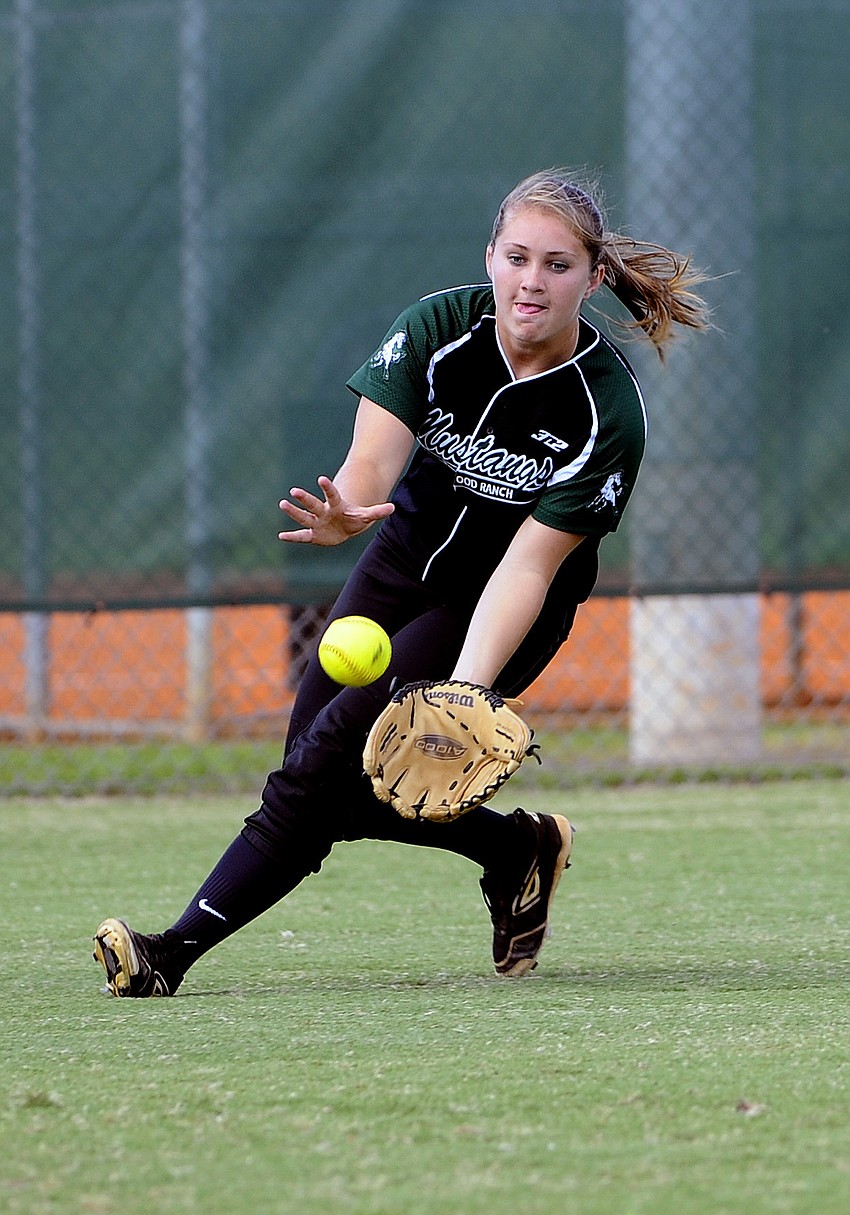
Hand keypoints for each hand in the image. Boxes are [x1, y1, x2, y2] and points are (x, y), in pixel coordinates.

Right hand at [278, 476, 394, 546]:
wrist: (345, 525)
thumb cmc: (354, 517)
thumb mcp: (366, 515)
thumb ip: (377, 511)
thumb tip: (393, 508)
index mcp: (336, 505)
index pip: (332, 494)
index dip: (328, 487)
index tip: (321, 479)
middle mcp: (323, 511)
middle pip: (313, 504)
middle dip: (304, 499)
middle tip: (294, 490)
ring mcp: (317, 522)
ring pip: (304, 517)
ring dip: (294, 512)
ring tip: (282, 503)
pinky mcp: (313, 534)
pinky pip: (302, 536)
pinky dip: (292, 537)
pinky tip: (281, 536)